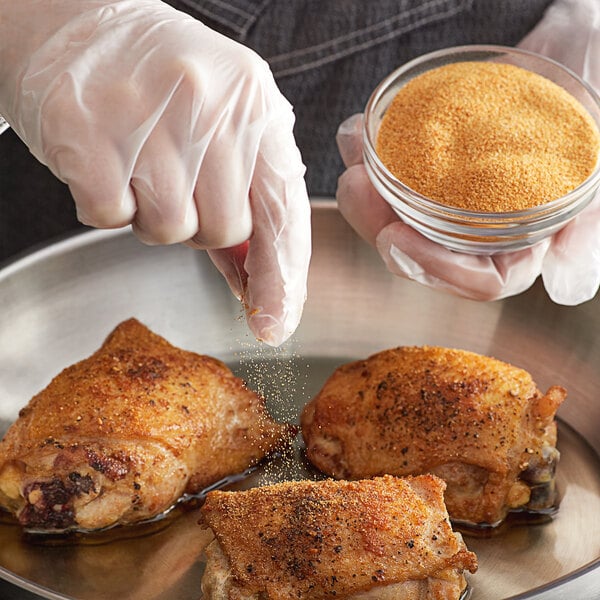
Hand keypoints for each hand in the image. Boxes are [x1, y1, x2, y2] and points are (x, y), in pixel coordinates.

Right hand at [0, 0, 310, 345]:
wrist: (75, 22)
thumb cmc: (159, 82)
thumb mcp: (224, 122)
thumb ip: (248, 199)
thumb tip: (260, 285)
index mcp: (255, 102)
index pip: (282, 210)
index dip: (282, 276)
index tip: (276, 324)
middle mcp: (209, 103)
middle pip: (225, 230)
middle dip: (202, 227)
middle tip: (176, 182)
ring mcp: (146, 113)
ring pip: (170, 230)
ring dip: (153, 216)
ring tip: (140, 166)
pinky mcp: (86, 130)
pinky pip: (112, 216)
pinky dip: (109, 205)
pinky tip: (107, 162)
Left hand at [336, 0, 599, 303]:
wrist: (576, 53)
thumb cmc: (596, 101)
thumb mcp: (599, 165)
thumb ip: (586, 230)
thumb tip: (566, 287)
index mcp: (522, 244)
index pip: (477, 281)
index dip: (435, 270)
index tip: (395, 238)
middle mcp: (480, 231)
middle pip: (421, 253)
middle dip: (378, 224)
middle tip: (357, 187)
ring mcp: (452, 200)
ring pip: (396, 217)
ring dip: (363, 193)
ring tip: (354, 152)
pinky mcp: (431, 167)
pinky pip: (390, 176)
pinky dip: (368, 155)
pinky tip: (358, 132)